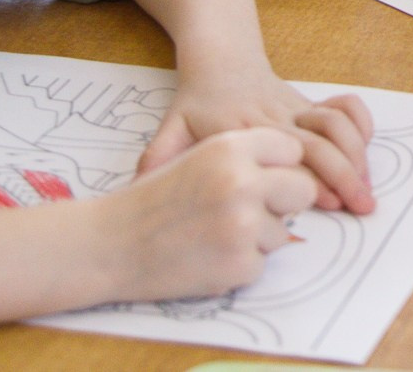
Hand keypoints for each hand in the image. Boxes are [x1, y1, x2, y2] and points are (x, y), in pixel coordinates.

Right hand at [97, 128, 317, 302]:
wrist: (110, 243)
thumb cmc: (154, 198)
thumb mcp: (198, 156)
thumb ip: (246, 158)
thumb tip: (300, 168)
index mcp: (231, 146)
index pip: (291, 150)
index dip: (279, 166)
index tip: (262, 177)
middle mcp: (242, 181)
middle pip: (303, 189)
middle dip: (284, 202)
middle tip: (250, 209)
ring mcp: (244, 224)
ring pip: (283, 232)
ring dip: (257, 238)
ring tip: (212, 234)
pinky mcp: (240, 264)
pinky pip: (262, 263)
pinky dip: (239, 265)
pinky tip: (207, 257)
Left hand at [139, 65, 374, 214]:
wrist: (219, 56)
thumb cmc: (196, 101)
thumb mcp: (171, 129)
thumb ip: (159, 159)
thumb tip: (142, 188)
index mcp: (242, 130)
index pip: (280, 155)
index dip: (306, 179)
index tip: (325, 204)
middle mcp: (275, 119)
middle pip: (318, 142)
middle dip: (343, 174)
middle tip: (361, 206)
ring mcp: (297, 109)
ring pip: (336, 125)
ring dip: (357, 155)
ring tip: (366, 189)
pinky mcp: (311, 104)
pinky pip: (344, 107)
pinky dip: (360, 124)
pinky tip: (366, 150)